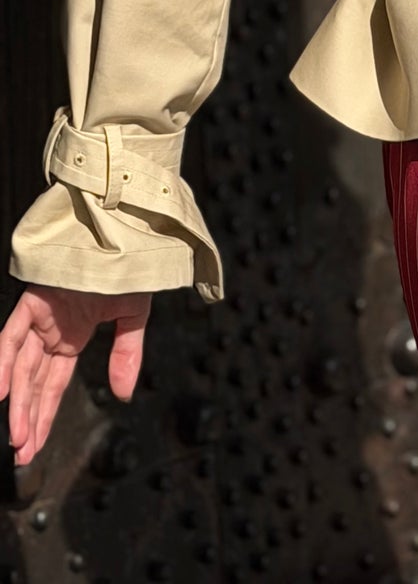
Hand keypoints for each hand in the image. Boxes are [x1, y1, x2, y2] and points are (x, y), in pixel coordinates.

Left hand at [0, 284, 150, 463]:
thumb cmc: (132, 267)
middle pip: (33, 383)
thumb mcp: (134, 316)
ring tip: (19, 437)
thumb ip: (126, 354)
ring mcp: (40, 316)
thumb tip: (122, 396)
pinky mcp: (34, 301)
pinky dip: (3, 363)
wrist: (130, 233)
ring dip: (19, 403)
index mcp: (71, 335)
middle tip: (23, 454)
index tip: (35, 447)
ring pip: (21, 367)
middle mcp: (51, 331)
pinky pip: (13, 336)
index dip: (44, 416)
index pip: (52, 384)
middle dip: (28, 419)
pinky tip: (1, 392)